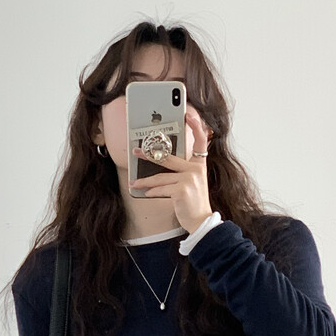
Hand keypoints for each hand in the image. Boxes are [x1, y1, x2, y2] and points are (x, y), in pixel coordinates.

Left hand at [132, 107, 212, 234]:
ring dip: (145, 181)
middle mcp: (195, 169)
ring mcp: (189, 179)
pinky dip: (153, 192)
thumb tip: (159, 164)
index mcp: (199, 164)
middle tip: (136, 151)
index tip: (188, 114)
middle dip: (149, 154)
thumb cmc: (193, 202)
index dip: (196, 125)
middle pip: (168, 158)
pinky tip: (146, 194)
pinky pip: (162, 189)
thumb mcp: (191, 183)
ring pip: (161, 177)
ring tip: (135, 182)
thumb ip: (181, 171)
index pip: (201, 140)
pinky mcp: (182, 190)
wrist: (200, 221)